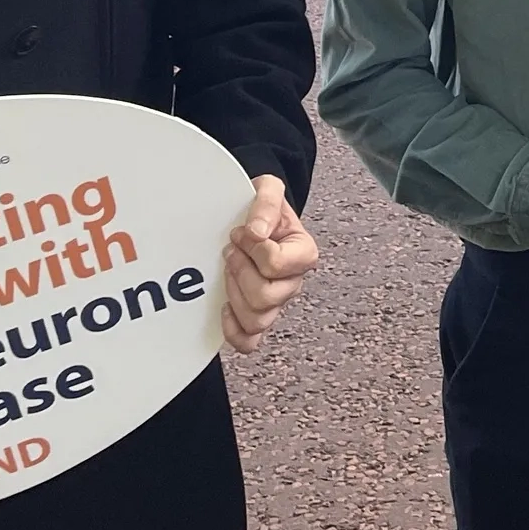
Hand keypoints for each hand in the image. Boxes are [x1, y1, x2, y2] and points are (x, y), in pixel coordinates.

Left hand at [222, 175, 318, 354]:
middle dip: (239, 270)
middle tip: (231, 250)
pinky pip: (249, 341)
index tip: (243, 230)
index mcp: (304, 253)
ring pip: (256, 321)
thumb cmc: (263, 207)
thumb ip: (266, 203)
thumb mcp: (268, 189)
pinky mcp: (257, 316)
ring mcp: (276, 303)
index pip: (276, 264)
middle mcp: (293, 283)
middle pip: (265, 297)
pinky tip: (224, 307)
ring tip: (228, 271)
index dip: (252, 247)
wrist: (255, 216)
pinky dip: (233, 331)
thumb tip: (257, 231)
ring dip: (234, 293)